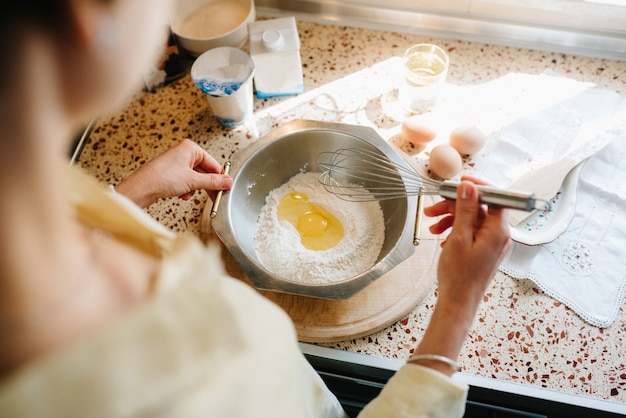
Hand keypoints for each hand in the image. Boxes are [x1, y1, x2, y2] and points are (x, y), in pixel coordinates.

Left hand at [115, 139, 232, 207]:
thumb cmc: (161, 178)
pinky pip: (185, 181)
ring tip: (189, 194)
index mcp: (190, 148)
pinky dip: (186, 189)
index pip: (213, 163)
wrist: (140, 188)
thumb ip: (213, 182)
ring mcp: (176, 162)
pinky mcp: (170, 173)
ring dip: (194, 188)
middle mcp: (183, 152)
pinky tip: (182, 194)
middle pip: (204, 171)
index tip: (223, 188)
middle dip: (206, 185)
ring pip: (195, 177)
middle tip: (213, 196)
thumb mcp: (193, 181)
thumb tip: (227, 181)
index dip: (219, 178)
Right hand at [409, 176, 510, 374]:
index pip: (496, 197)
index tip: (459, 183)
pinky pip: (471, 232)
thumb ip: (465, 210)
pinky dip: (455, 230)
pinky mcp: (485, 250)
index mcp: (498, 230)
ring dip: (451, 218)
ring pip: (473, 219)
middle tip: (433, 208)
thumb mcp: (458, 237)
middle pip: (480, 208)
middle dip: (455, 205)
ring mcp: (493, 243)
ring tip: (432, 225)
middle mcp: (500, 235)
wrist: (458, 303)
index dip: (478, 187)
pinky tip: (441, 237)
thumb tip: (469, 187)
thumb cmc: (459, 275)